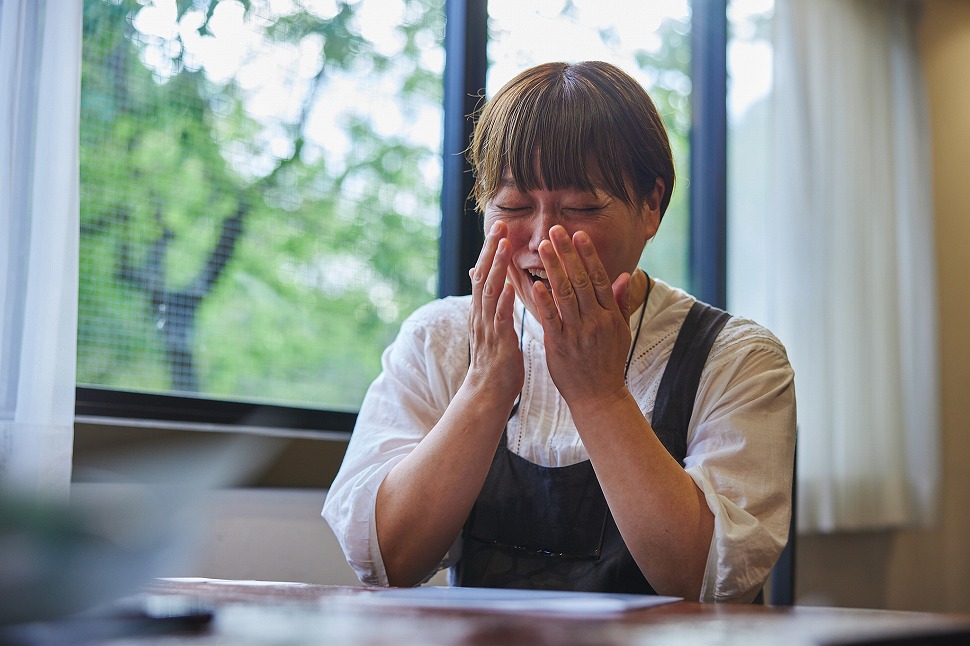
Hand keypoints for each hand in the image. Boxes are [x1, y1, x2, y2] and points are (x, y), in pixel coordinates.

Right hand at [466, 221, 523, 407]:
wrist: (487, 394)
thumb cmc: (496, 361)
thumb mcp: (490, 327)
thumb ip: (488, 302)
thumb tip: (479, 276)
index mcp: (481, 311)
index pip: (483, 274)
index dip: (491, 251)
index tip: (500, 228)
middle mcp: (480, 315)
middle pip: (482, 276)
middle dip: (491, 250)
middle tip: (499, 226)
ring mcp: (487, 328)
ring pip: (489, 291)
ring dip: (497, 267)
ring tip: (504, 245)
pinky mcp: (498, 342)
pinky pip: (499, 317)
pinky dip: (503, 300)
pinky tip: (508, 285)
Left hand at [533, 225, 633, 409]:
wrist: (599, 396)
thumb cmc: (608, 362)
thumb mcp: (621, 332)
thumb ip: (620, 302)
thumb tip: (625, 276)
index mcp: (610, 315)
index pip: (600, 278)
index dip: (588, 255)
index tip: (578, 235)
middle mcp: (595, 320)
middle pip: (581, 280)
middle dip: (567, 254)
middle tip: (555, 230)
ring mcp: (577, 332)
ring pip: (565, 295)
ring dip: (553, 269)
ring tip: (542, 247)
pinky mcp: (560, 345)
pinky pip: (551, 319)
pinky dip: (544, 301)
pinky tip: (535, 283)